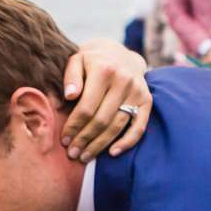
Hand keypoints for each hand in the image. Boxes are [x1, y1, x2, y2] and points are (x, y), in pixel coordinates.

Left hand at [61, 40, 151, 159]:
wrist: (120, 53)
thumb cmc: (92, 61)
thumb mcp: (77, 60)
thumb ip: (71, 76)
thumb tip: (69, 96)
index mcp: (104, 70)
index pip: (86, 107)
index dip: (74, 126)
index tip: (64, 140)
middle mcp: (123, 80)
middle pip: (101, 119)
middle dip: (85, 139)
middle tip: (73, 154)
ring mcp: (137, 91)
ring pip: (117, 125)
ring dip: (100, 145)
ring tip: (85, 156)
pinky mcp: (146, 100)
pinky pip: (139, 126)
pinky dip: (127, 142)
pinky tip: (113, 153)